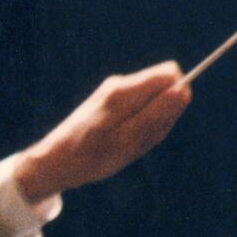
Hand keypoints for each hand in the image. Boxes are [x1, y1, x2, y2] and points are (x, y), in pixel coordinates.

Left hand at [13, 61, 191, 202]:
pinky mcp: (109, 102)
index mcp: (123, 92)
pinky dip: (136, 128)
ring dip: (148, 125)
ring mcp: (113, 92)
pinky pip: (138, 109)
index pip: (171, 73)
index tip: (160, 123)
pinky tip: (119, 143)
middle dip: (163, 114)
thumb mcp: (128, 142)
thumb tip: (184, 90)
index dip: (177, 97)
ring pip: (152, 100)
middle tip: (139, 140)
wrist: (52, 163)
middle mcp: (118, 84)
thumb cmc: (89, 157)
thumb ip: (156, 116)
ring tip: (125, 145)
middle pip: (163, 87)